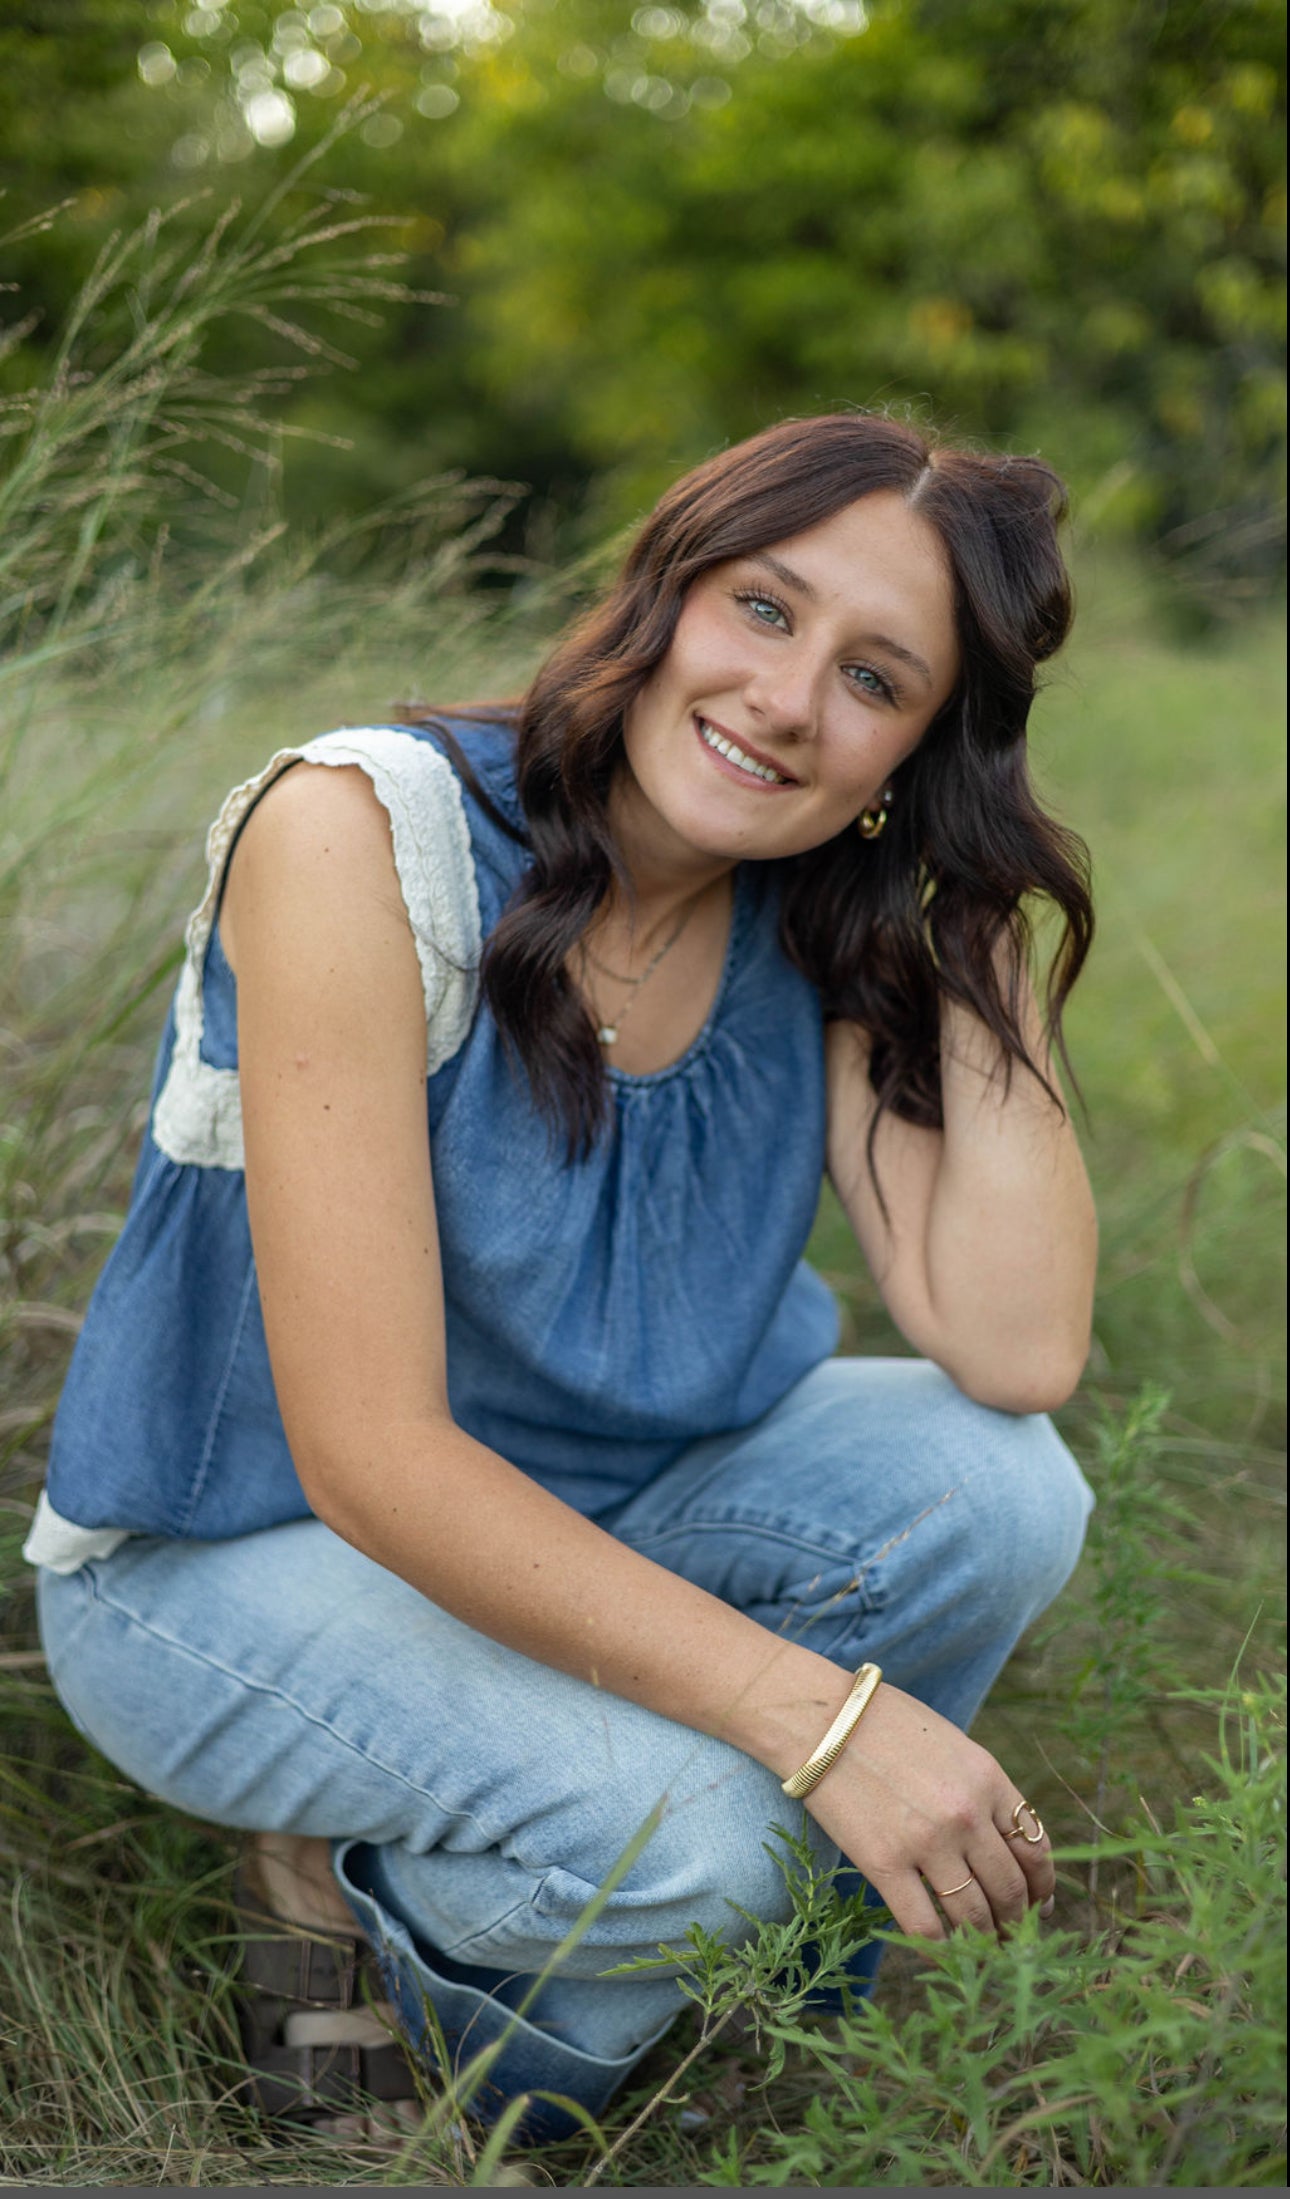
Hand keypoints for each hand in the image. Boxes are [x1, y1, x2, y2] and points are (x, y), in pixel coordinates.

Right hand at [801, 1678, 1055, 1940]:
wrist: (821, 1718)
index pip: (1034, 1847)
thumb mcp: (951, 1745)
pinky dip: (938, 1951)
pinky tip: (941, 1957)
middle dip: (1017, 1922)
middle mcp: (966, 1814)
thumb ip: (979, 1790)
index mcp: (988, 1779)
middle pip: (1009, 1888)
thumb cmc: (885, 1724)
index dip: (1042, 1886)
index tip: (1039, 1905)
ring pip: (973, 1914)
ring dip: (984, 1941)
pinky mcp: (884, 1863)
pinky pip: (923, 1926)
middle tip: (1014, 1941)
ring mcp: (927, 1842)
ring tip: (984, 1953)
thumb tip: (1002, 1842)